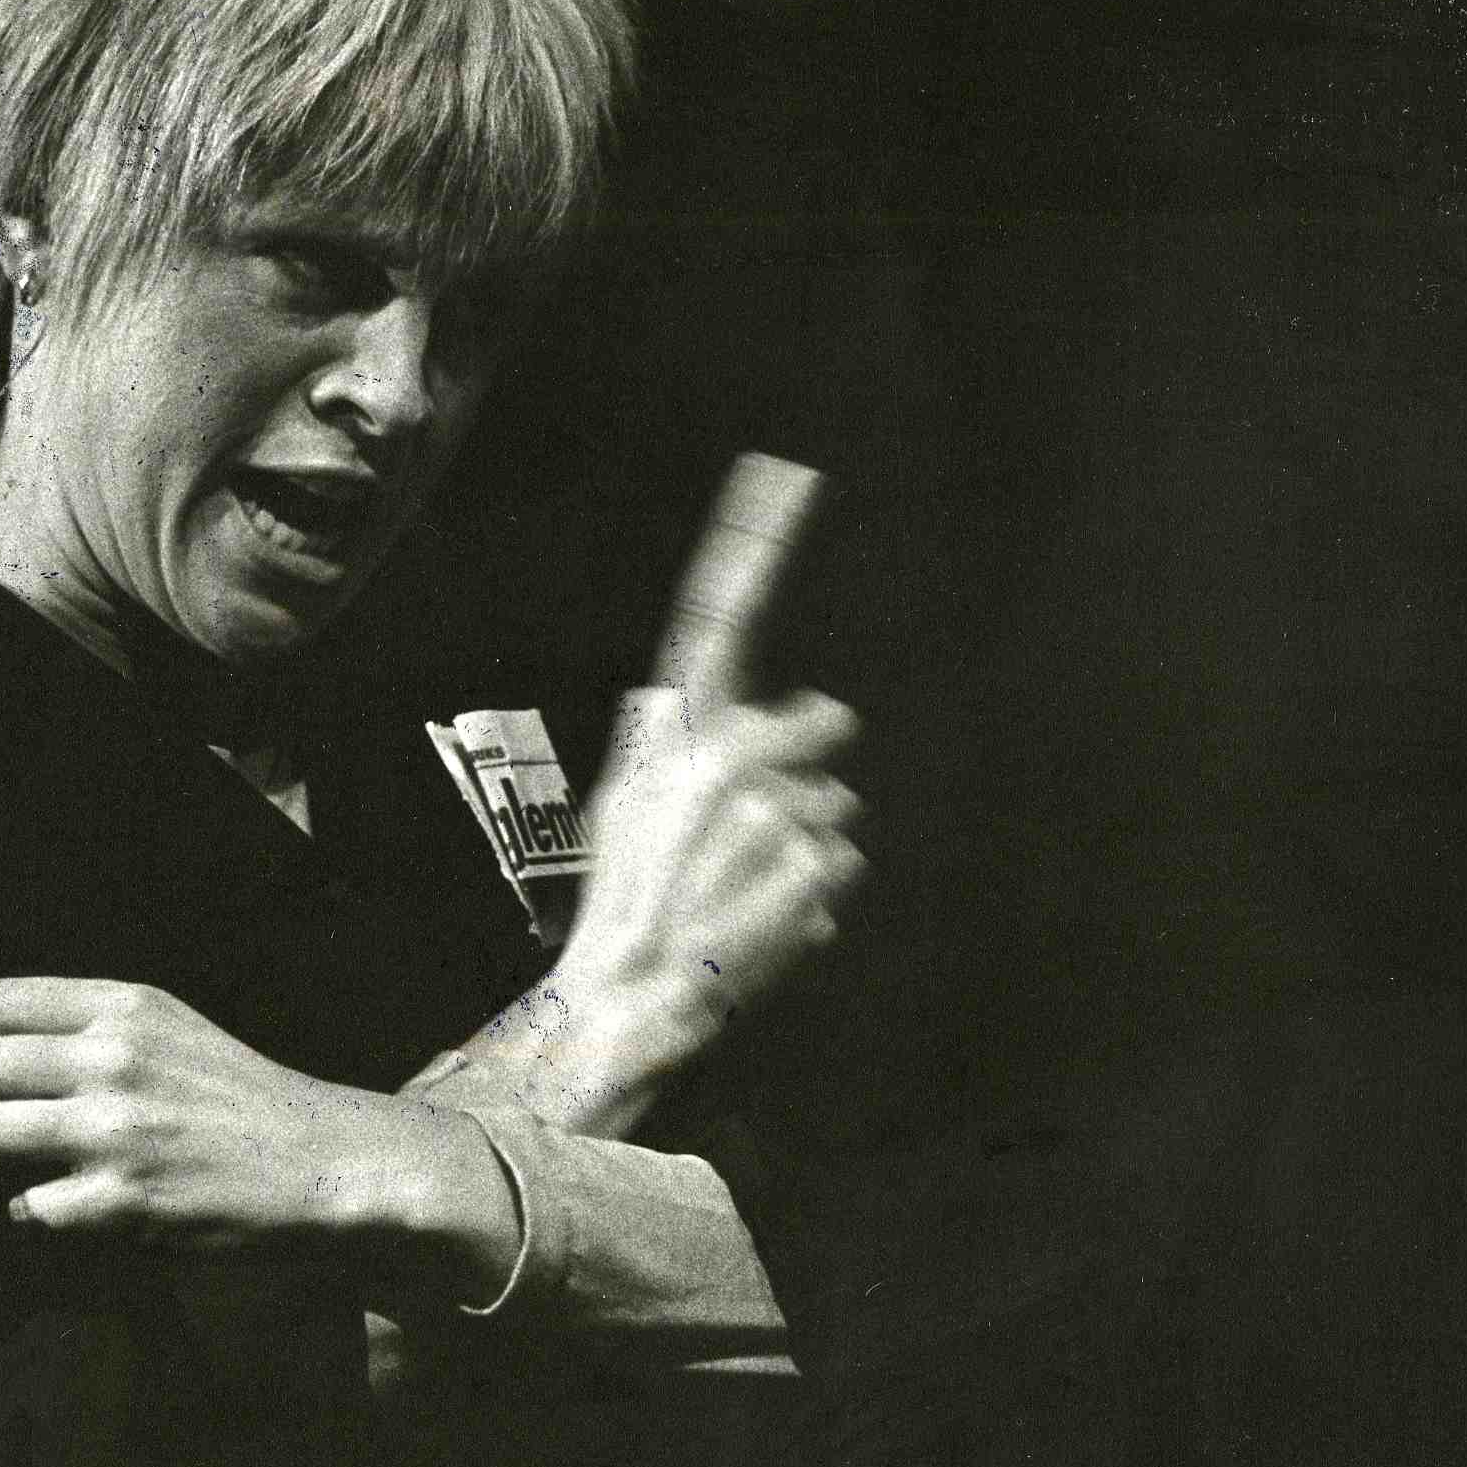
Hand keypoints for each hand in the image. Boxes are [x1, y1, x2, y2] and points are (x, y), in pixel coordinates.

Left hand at [0, 978, 521, 1300]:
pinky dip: (48, 1214)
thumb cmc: (240, 1098)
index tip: (4, 1071)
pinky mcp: (121, 1199)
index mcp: (125, 1008)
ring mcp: (114, 1129)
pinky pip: (30, 1206)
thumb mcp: (173, 1030)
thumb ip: (93, 1031)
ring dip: (4, 1159)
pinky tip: (88, 1206)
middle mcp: (113, 1057)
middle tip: (9, 1126)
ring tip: (48, 1166)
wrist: (319, 1160)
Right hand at [426, 456, 866, 1135]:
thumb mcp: (628, 794)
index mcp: (681, 730)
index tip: (784, 477)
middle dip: (807, 762)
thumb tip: (699, 697)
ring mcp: (783, 815)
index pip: (718, 616)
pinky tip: (762, 915)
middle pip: (823, 725)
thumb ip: (674, 736)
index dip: (752, 541)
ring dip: (806, 838)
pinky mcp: (821, 874)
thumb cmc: (624, 892)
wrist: (631, 990)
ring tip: (744, 883)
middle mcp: (736, 758)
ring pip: (837, 806)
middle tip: (753, 821)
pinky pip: (842, 867)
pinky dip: (813, 892)